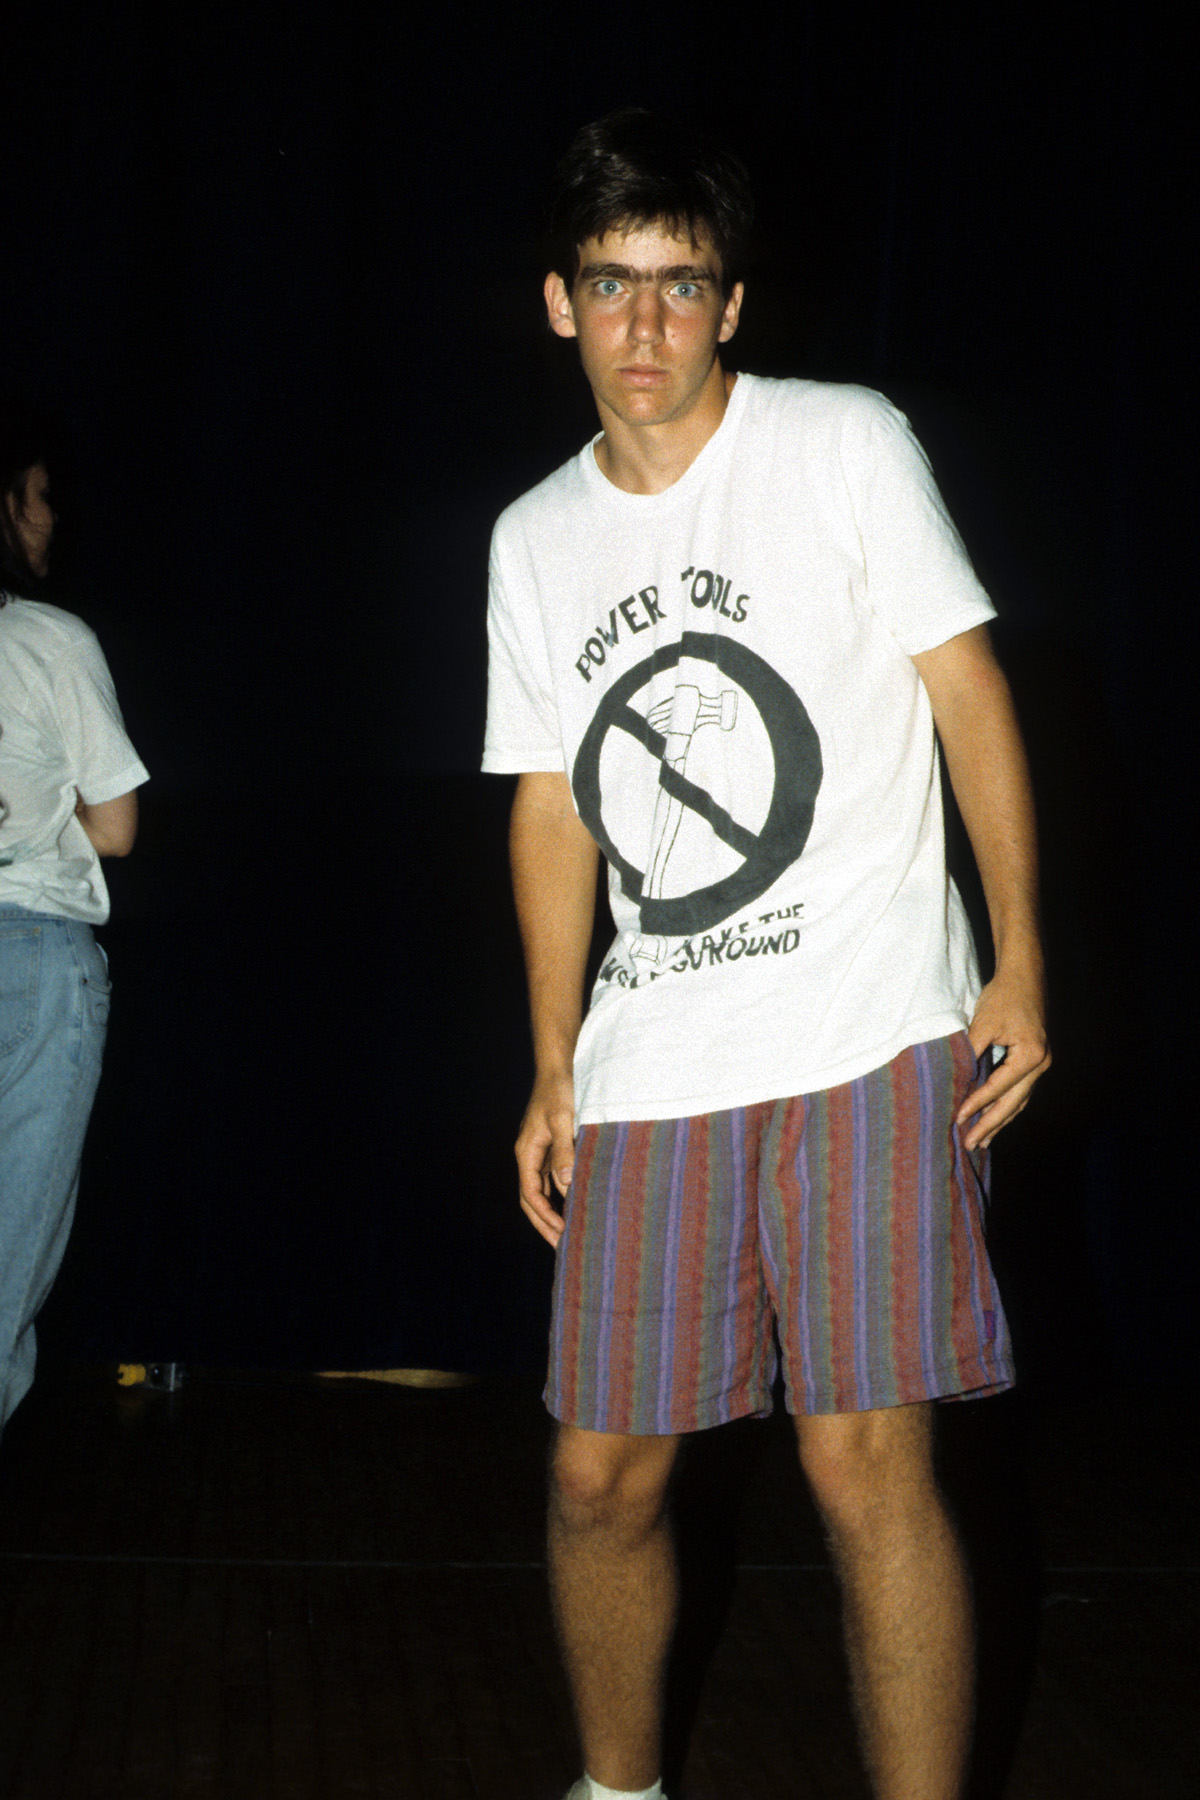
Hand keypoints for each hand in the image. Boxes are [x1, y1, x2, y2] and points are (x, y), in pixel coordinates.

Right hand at [515, 1072, 576, 1247]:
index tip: (562, 1233)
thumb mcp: (564, 1119)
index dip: (545, 1217)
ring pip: (543, 1191)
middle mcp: (530, 1154)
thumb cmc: (561, 1089)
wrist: (559, 1066)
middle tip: (563, 1248)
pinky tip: (578, 1205)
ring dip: (554, 1213)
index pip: (531, 1195)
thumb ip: (565, 1150)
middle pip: (532, 1199)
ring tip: (571, 1234)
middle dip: (546, 1224)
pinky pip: (553, 1178)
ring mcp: (540, 1151)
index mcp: (527, 1151)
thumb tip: (566, 1184)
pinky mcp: (552, 1146)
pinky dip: (562, 1195)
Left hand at [958, 968, 1050, 1151]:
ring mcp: (1041, 1063)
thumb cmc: (1003, 996)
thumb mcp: (983, 1023)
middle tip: (971, 1143)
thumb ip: (971, 1052)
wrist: (1024, 975)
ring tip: (982, 1141)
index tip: (958, 1118)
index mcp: (1030, 1056)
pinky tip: (994, 1118)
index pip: (998, 1088)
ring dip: (1000, 1121)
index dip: (977, 1104)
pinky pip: (1020, 1091)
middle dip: (991, 1125)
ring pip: (1019, 1101)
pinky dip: (1006, 1106)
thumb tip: (956, 1078)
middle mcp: (1041, 1064)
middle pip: (1013, 1103)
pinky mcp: (1034, 1061)